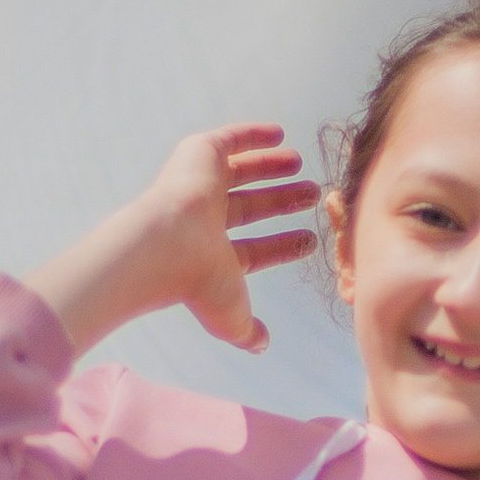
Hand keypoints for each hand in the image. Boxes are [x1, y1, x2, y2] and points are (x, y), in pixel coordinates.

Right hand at [29, 125, 319, 358]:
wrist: (165, 245)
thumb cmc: (197, 283)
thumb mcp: (231, 315)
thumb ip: (246, 330)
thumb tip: (260, 345)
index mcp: (213, 255)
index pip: (255, 250)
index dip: (283, 246)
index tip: (310, 239)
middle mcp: (204, 220)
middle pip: (252, 208)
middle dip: (282, 202)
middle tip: (313, 196)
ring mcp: (199, 187)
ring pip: (242, 173)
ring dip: (271, 168)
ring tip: (301, 164)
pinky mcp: (197, 155)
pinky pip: (229, 139)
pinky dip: (253, 135)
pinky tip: (279, 133)